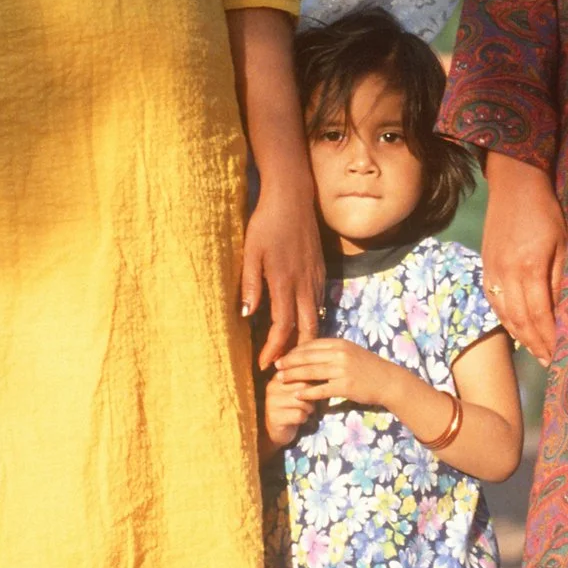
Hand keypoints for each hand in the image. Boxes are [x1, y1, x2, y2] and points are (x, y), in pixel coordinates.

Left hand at [242, 177, 322, 368]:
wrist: (292, 198)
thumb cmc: (266, 224)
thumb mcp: (251, 253)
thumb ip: (250, 284)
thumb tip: (246, 315)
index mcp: (285, 281)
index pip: (283, 326)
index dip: (274, 349)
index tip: (264, 365)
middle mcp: (305, 284)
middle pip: (307, 329)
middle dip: (297, 354)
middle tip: (283, 369)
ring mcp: (316, 277)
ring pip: (315, 317)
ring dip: (304, 339)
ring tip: (291, 355)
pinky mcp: (321, 271)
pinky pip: (318, 303)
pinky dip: (310, 320)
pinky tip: (301, 326)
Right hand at [263, 367, 314, 447]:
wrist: (277, 429)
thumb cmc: (291, 406)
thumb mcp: (296, 389)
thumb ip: (305, 379)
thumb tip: (323, 370)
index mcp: (278, 377)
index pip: (300, 371)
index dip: (313, 378)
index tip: (318, 384)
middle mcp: (272, 387)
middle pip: (303, 386)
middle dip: (311, 396)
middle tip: (309, 402)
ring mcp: (272, 402)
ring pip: (302, 401)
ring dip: (309, 408)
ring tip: (304, 411)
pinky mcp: (275, 417)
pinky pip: (299, 415)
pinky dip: (304, 418)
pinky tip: (298, 419)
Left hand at [275, 338, 405, 411]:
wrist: (387, 380)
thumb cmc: (368, 366)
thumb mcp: (350, 351)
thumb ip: (332, 351)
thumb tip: (310, 352)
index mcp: (339, 343)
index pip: (311, 344)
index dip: (294, 350)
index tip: (283, 355)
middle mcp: (339, 354)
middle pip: (308, 357)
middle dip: (289, 361)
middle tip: (275, 366)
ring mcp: (342, 370)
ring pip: (311, 372)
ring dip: (293, 376)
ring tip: (280, 379)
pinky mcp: (345, 386)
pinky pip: (321, 389)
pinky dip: (307, 393)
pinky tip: (297, 395)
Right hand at [483, 152, 565, 364]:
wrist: (514, 182)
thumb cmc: (546, 210)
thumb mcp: (562, 241)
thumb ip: (559, 278)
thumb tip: (562, 312)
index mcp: (529, 268)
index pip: (540, 315)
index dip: (550, 338)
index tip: (561, 354)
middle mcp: (507, 274)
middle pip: (521, 321)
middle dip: (536, 344)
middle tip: (550, 361)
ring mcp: (492, 271)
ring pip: (505, 314)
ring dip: (521, 337)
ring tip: (536, 351)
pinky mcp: (486, 266)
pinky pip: (494, 301)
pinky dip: (506, 320)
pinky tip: (516, 328)